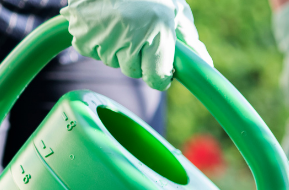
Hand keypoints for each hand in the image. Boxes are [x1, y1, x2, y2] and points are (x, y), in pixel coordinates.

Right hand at [62, 0, 212, 90]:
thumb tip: (206, 63)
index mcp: (156, 30)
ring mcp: (102, 38)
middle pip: (134, 71)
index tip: (160, 65)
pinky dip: (98, 40)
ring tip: (120, 21)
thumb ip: (189, 40)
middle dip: (138, 56)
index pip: (157, 79)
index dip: (160, 73)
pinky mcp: (81, 37)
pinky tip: (104, 21)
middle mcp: (129, 36)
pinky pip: (93, 52)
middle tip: (137, 29)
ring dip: (117, 47)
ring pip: (113, 61)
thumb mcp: (174, 10)